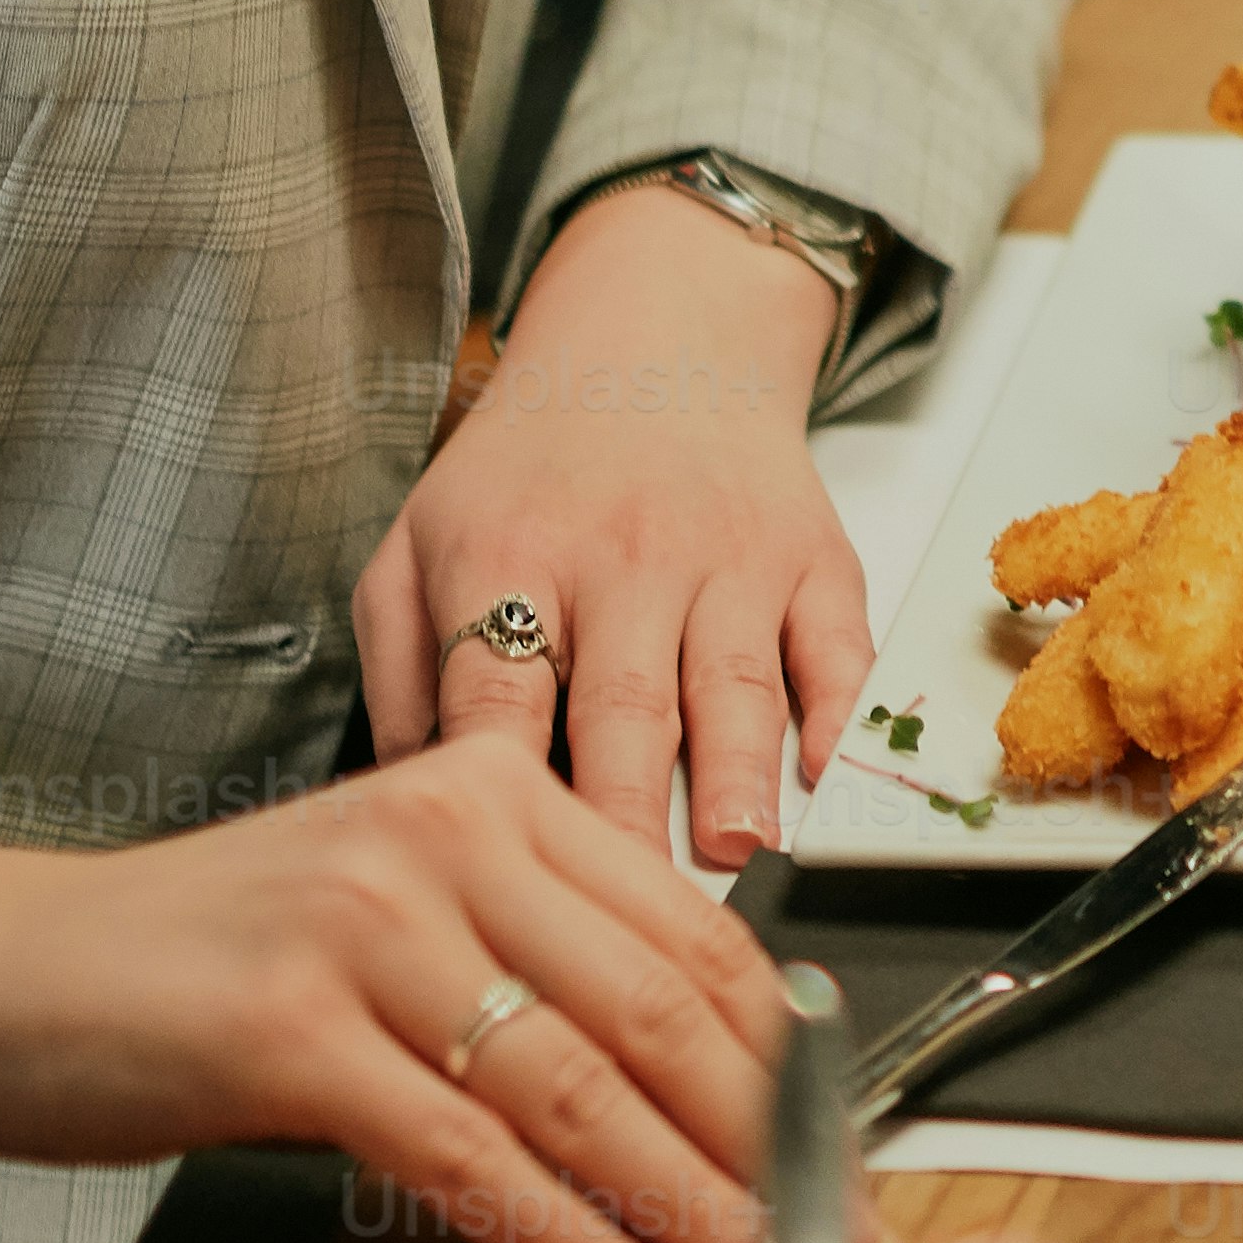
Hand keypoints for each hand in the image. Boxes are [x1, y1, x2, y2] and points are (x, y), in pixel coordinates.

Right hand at [0, 747, 784, 1242]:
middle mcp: (441, 833)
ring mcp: (364, 923)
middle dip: (771, 1151)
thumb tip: (703, 1094)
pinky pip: (466, 1152)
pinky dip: (561, 1238)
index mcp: (488, 789)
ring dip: (689, 1207)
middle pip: (662, 1009)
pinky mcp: (283, 1028)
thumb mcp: (389, 924)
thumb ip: (529, 971)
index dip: (791, 1070)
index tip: (853, 1169)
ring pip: (581, 1084)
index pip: (693, 937)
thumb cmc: (191, 966)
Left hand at [371, 174, 863, 862]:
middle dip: (628, 813)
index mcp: (510, 559)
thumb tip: (410, 802)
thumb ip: (400, 674)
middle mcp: (623, 557)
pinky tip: (826, 769)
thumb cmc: (529, 468)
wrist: (656, 335)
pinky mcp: (812, 554)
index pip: (502, 692)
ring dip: (738, 772)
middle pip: (623, 706)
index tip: (511, 874)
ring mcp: (729, 556)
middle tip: (629, 907)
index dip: (507, 788)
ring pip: (735, 682)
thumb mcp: (418, 542)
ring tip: (737, 850)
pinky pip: (838, 642)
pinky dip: (841, 709)